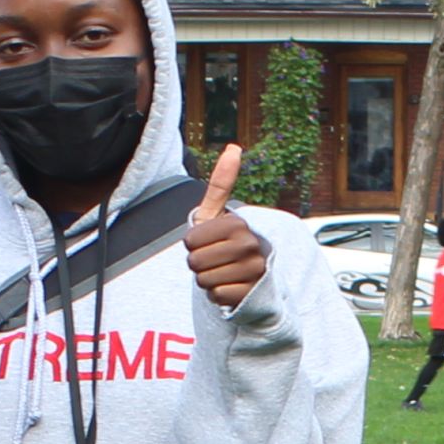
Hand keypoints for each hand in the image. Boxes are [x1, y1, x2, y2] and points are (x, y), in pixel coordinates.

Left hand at [184, 144, 262, 307]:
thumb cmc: (226, 243)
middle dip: (199, 265)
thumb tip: (234, 147)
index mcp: (237, 224)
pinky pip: (216, 296)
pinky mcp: (252, 293)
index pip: (190, 242)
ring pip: (204, 281)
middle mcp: (249, 245)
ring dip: (208, 281)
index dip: (192, 246)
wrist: (251, 277)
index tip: (209, 244)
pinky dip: (218, 295)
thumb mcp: (218, 214)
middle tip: (216, 261)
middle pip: (195, 262)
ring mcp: (254, 270)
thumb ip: (221, 183)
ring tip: (224, 273)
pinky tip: (231, 287)